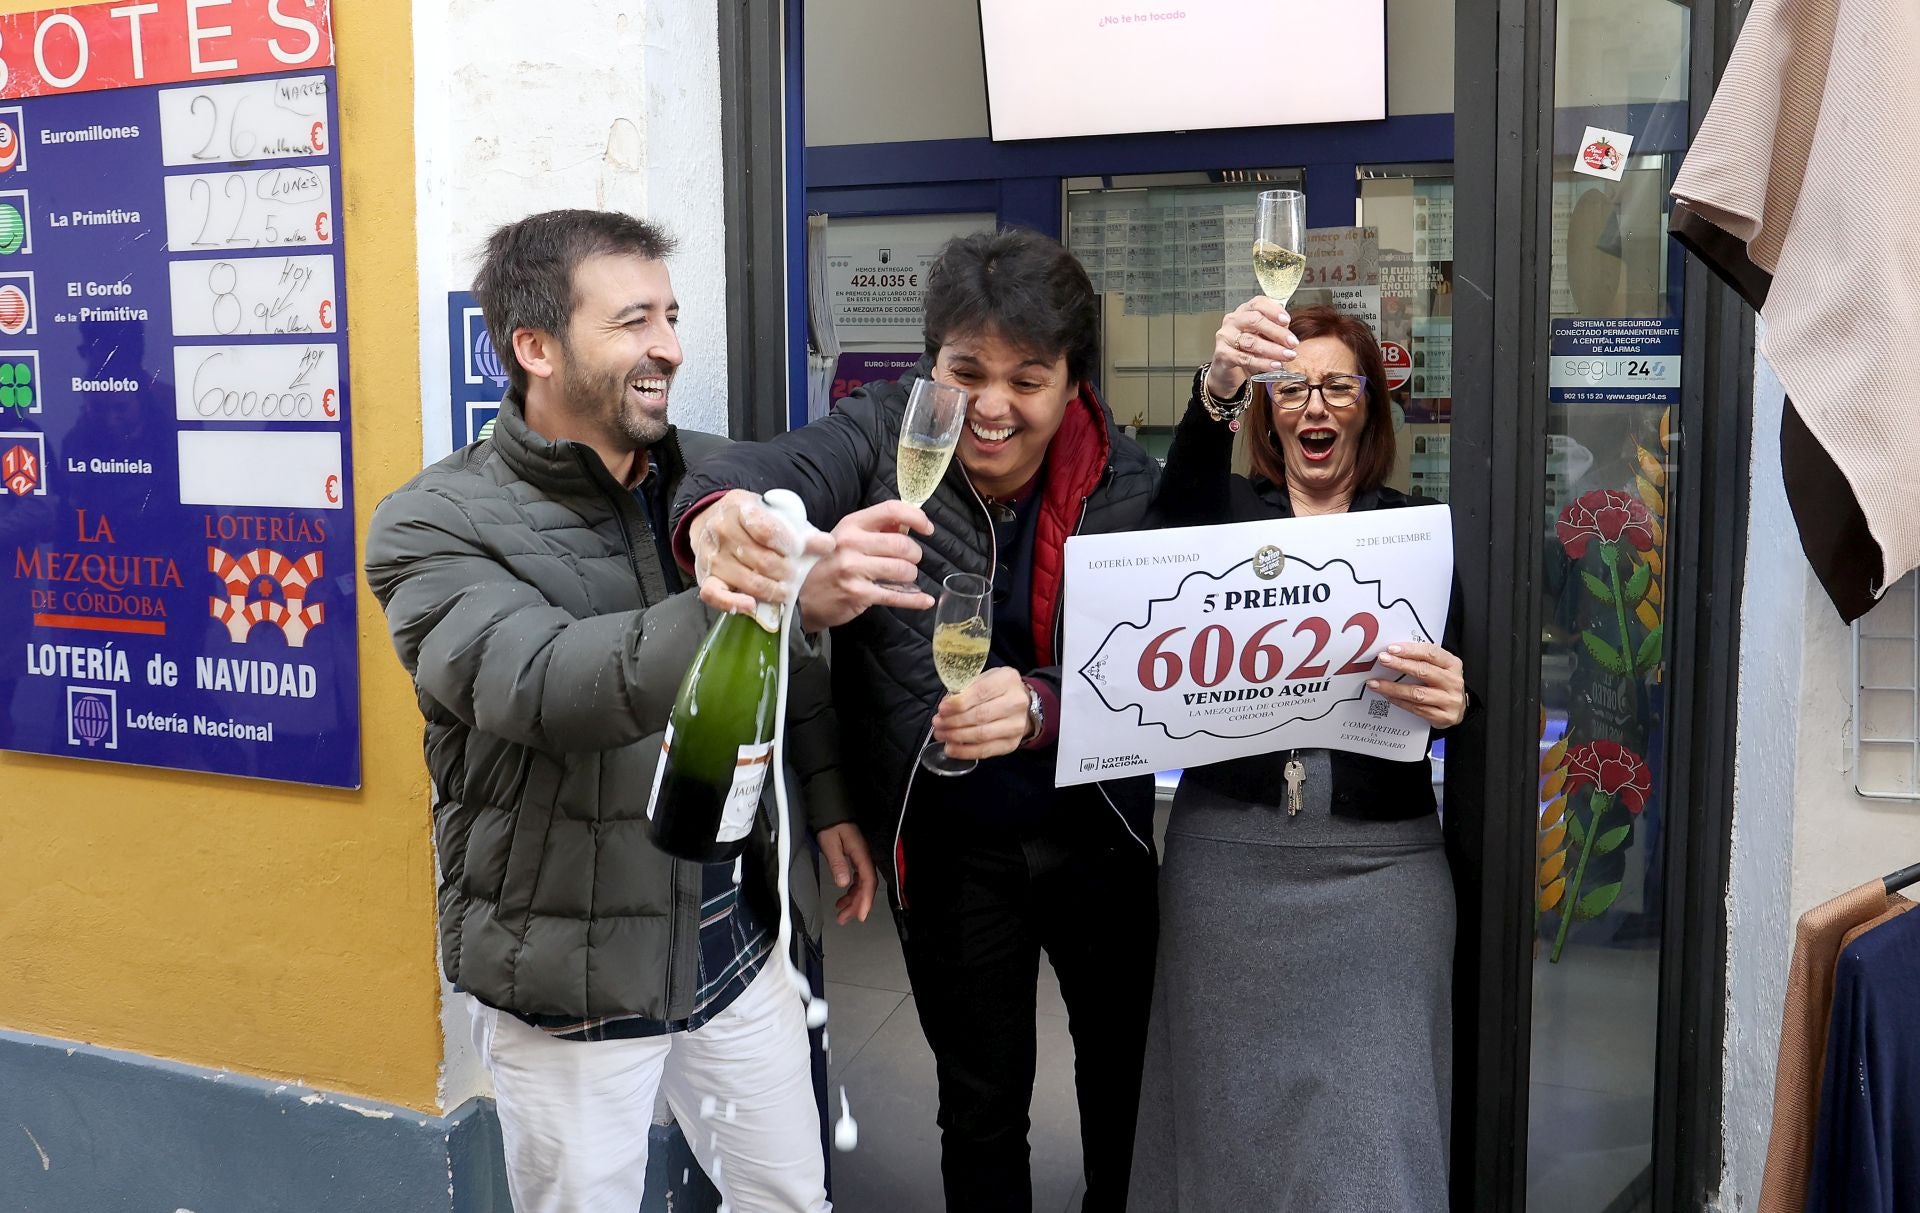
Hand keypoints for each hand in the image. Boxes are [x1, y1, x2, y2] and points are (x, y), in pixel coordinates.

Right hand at [689, 489, 834, 615]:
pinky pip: (715, 595)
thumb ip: (799, 528)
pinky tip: (751, 605)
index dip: (788, 544)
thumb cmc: (748, 519)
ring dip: (773, 591)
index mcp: (740, 509)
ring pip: (748, 580)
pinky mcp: (705, 578)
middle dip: (786, 572)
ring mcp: (713, 557)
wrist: (709, 520)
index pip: (766, 530)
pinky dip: (733, 603)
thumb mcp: (771, 513)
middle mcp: (722, 532)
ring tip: (786, 591)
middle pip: (762, 560)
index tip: (799, 551)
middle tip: (796, 576)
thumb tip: (828, 544)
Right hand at [797, 500, 936, 627]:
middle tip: (909, 561)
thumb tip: (908, 523)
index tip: (927, 528)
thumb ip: (875, 529)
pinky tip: (924, 599)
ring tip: (901, 578)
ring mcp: (854, 570)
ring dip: (910, 576)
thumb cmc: (826, 564)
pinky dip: (915, 599)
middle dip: (915, 555)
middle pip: (903, 544)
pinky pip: (897, 596)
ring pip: (903, 570)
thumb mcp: (844, 538)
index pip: (891, 510)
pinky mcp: (859, 594)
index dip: (916, 517)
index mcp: (851, 525)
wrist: (799, 597)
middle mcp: (852, 544)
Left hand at [816, 822, 876, 924]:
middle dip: (857, 905)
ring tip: (841, 913)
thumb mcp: (830, 842)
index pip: (868, 882)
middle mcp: (864, 857)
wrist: (830, 809)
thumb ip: (837, 862)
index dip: (865, 900)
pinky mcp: (855, 858)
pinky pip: (857, 879)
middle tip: (843, 919)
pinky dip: (850, 891)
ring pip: (861, 885)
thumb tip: (844, 883)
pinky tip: (842, 898)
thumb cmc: (830, 823)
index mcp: (861, 854)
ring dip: (853, 900)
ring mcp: (861, 858)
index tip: (860, 915)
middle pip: (866, 887)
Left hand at [931, 667, 1031, 760]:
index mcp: (1007, 680)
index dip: (958, 703)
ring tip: (941, 734)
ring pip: (981, 734)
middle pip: (980, 715)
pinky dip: (964, 751)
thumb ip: (965, 689)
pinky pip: (985, 750)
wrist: (1020, 705)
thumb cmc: (996, 689)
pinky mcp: (1011, 744)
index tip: (942, 709)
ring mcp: (1016, 725)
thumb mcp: (983, 679)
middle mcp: (1016, 703)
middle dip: (953, 721)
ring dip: (956, 736)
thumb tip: (946, 705)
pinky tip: (951, 748)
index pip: (980, 693)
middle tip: (937, 723)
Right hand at [1207, 297, 1299, 398]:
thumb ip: (1275, 330)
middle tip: (1292, 343)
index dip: (1274, 310)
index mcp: (1245, 311)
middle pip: (1255, 320)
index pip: (1258, 303)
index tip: (1287, 321)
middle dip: (1277, 332)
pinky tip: (1274, 365)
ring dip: (1273, 349)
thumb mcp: (1263, 336)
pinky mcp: (1223, 354)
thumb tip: (1289, 333)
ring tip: (1287, 356)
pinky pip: (1245, 358)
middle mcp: (1233, 320)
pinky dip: (1262, 363)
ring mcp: (1226, 336)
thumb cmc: (1247, 350)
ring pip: (1251, 341)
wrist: (1229, 371)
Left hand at [1368, 642, 1467, 728]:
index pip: (1431, 653)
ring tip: (1375, 683)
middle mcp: (1453, 682)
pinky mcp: (1443, 717)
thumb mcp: (1439, 668)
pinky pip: (1416, 709)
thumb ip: (1422, 660)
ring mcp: (1449, 701)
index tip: (1391, 649)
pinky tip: (1386, 696)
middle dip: (1400, 665)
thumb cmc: (1444, 684)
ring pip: (1417, 693)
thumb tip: (1392, 654)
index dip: (1410, 650)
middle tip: (1382, 660)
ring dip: (1393, 688)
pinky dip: (1398, 701)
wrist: (1460, 709)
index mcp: (1452, 665)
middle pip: (1424, 671)